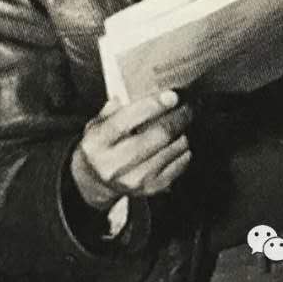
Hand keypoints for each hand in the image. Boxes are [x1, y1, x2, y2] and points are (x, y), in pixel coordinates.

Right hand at [70, 90, 191, 210]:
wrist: (95, 182)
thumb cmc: (100, 144)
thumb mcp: (97, 123)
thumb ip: (115, 108)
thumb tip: (139, 92)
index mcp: (98, 142)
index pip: (126, 121)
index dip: (152, 106)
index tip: (171, 95)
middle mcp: (114, 164)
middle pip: (156, 137)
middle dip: (177, 118)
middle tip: (187, 105)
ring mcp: (133, 180)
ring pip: (170, 151)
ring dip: (183, 133)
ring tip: (185, 121)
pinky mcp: (149, 189)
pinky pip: (177, 167)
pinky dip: (184, 152)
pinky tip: (182, 141)